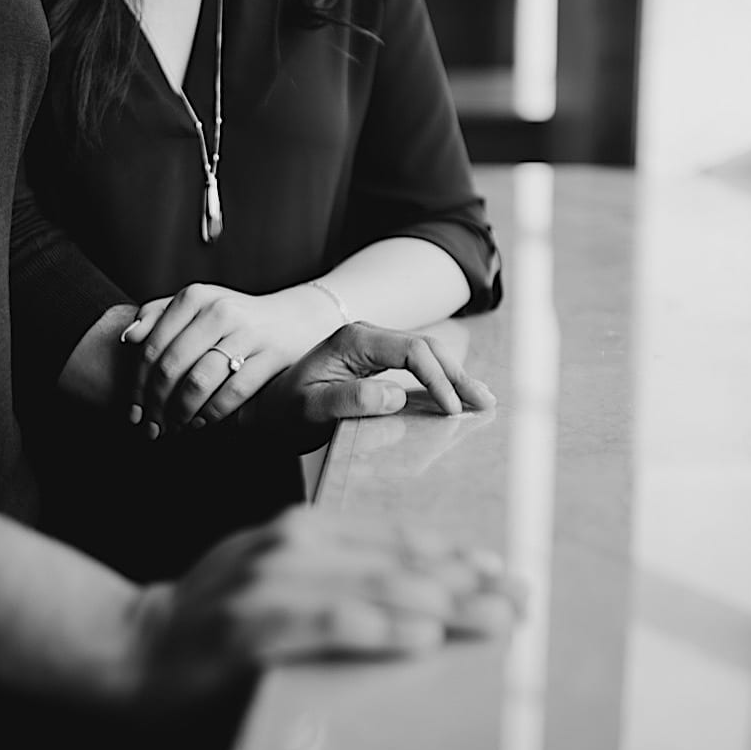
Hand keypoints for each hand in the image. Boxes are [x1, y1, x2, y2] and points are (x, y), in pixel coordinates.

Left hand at [120, 283, 343, 438]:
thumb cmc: (235, 318)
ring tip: (174, 428)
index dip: (137, 385)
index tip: (133, 411)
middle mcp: (219, 311)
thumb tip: (129, 338)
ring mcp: (248, 333)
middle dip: (155, 405)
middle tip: (151, 428)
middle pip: (171, 367)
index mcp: (194, 297)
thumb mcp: (197, 307)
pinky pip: (233, 393)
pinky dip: (212, 413)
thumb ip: (158, 316)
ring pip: (199, 382)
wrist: (294, 320)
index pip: (152, 347)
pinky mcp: (271, 356)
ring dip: (181, 413)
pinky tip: (202, 423)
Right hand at [125, 505, 521, 708]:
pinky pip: (329, 624)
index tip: (501, 569)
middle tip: (522, 598)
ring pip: (375, 588)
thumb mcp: (268, 570)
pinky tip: (422, 636)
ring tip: (495, 619)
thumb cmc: (210, 614)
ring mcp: (270, 583)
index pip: (391, 536)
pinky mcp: (253, 626)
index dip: (451, 552)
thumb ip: (326, 568)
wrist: (131, 644)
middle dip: (466, 582)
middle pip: (397, 561)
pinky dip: (380, 627)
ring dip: (443, 606)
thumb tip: (402, 583)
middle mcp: (289, 544)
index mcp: (299, 528)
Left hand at [241, 322, 494, 447]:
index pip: (411, 351)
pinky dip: (441, 380)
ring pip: (426, 354)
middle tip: (485, 402)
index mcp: (353, 341)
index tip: (452, 409)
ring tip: (483, 399)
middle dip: (458, 375)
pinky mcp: (376, 362)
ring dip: (455, 376)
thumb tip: (396, 396)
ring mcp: (373, 347)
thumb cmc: (284, 413)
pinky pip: (417, 365)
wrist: (265, 411)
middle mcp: (366, 336)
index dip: (437, 378)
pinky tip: (458, 395)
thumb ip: (350, 401)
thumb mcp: (311, 410)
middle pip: (426, 348)